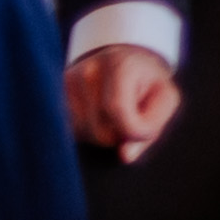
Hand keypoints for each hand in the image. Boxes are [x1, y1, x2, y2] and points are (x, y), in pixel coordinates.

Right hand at [68, 43, 179, 158]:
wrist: (123, 63)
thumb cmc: (148, 86)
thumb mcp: (164, 99)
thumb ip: (151, 126)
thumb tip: (125, 156)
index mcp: (120, 65)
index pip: (117, 110)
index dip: (133, 131)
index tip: (143, 130)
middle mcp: (88, 71)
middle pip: (100, 132)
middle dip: (117, 136)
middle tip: (127, 118)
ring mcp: (67, 84)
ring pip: (83, 136)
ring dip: (100, 135)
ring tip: (110, 116)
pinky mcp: (55, 96)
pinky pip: (70, 133)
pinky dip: (85, 133)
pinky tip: (95, 118)